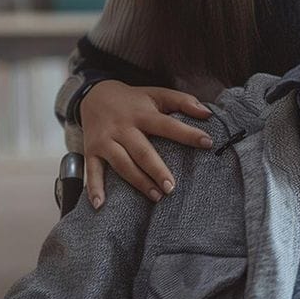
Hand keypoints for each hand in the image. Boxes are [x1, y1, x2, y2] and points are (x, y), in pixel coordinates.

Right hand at [80, 81, 212, 207]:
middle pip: (142, 151)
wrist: (94, 94)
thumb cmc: (133, 99)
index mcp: (142, 113)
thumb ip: (183, 101)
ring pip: (121, 163)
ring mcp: (106, 140)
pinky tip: (100, 205)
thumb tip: (208, 113)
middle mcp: (123, 127)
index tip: (208, 143)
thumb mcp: (157, 94)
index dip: (187, 134)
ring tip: (156, 197)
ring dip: (138, 182)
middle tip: (172, 187)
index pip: (167, 125)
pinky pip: (92, 171)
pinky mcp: (91, 150)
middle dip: (157, 170)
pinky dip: (94, 188)